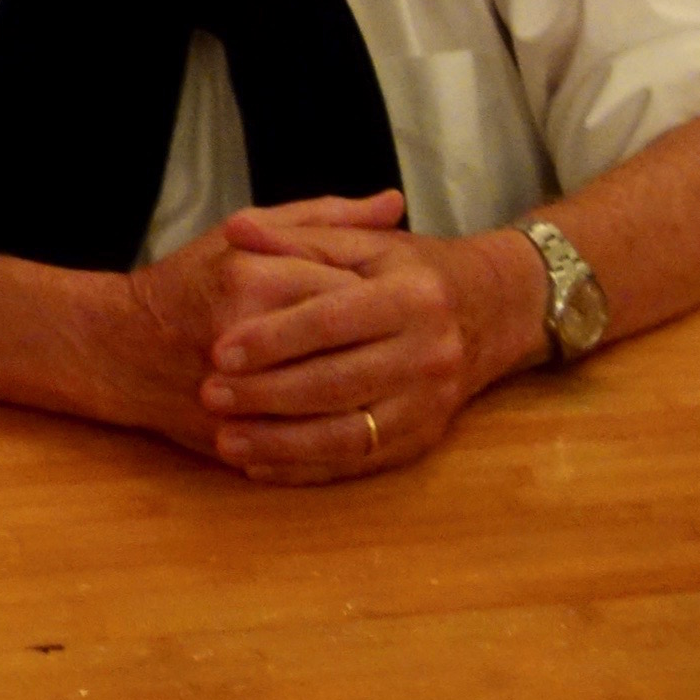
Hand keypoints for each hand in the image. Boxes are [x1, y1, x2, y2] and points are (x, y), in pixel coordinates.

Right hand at [119, 193, 398, 461]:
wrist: (119, 349)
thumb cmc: (187, 282)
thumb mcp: (248, 232)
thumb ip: (324, 218)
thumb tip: (393, 202)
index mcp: (253, 280)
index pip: (350, 296)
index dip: (384, 303)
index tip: (393, 304)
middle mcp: (245, 337)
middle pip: (349, 353)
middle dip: (379, 352)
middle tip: (395, 346)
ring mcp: (236, 394)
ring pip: (333, 408)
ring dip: (365, 398)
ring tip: (379, 383)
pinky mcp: (232, 434)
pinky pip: (303, 445)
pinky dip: (334, 438)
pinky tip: (350, 421)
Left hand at [199, 197, 524, 484]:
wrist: (490, 311)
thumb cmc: (411, 271)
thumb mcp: (361, 243)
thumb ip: (298, 237)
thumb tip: (236, 231)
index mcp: (412, 296)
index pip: (331, 321)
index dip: (272, 338)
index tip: (218, 349)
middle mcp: (429, 352)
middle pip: (337, 382)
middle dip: (267, 393)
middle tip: (210, 395)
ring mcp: (430, 403)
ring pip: (347, 434)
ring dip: (281, 442)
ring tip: (225, 439)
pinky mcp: (424, 439)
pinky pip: (358, 463)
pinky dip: (306, 468)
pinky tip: (259, 464)